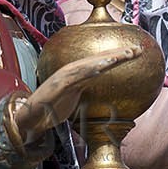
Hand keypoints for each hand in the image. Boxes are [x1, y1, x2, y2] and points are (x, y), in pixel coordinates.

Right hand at [11, 44, 142, 146]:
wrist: (29, 119)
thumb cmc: (51, 110)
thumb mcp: (75, 100)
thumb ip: (85, 92)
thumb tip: (101, 94)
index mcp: (78, 76)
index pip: (101, 63)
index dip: (118, 57)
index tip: (136, 52)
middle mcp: (71, 73)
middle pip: (98, 60)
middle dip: (118, 54)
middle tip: (137, 49)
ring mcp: (63, 78)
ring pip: (89, 65)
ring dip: (106, 59)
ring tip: (123, 55)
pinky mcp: (56, 86)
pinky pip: (74, 77)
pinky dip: (86, 71)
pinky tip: (99, 67)